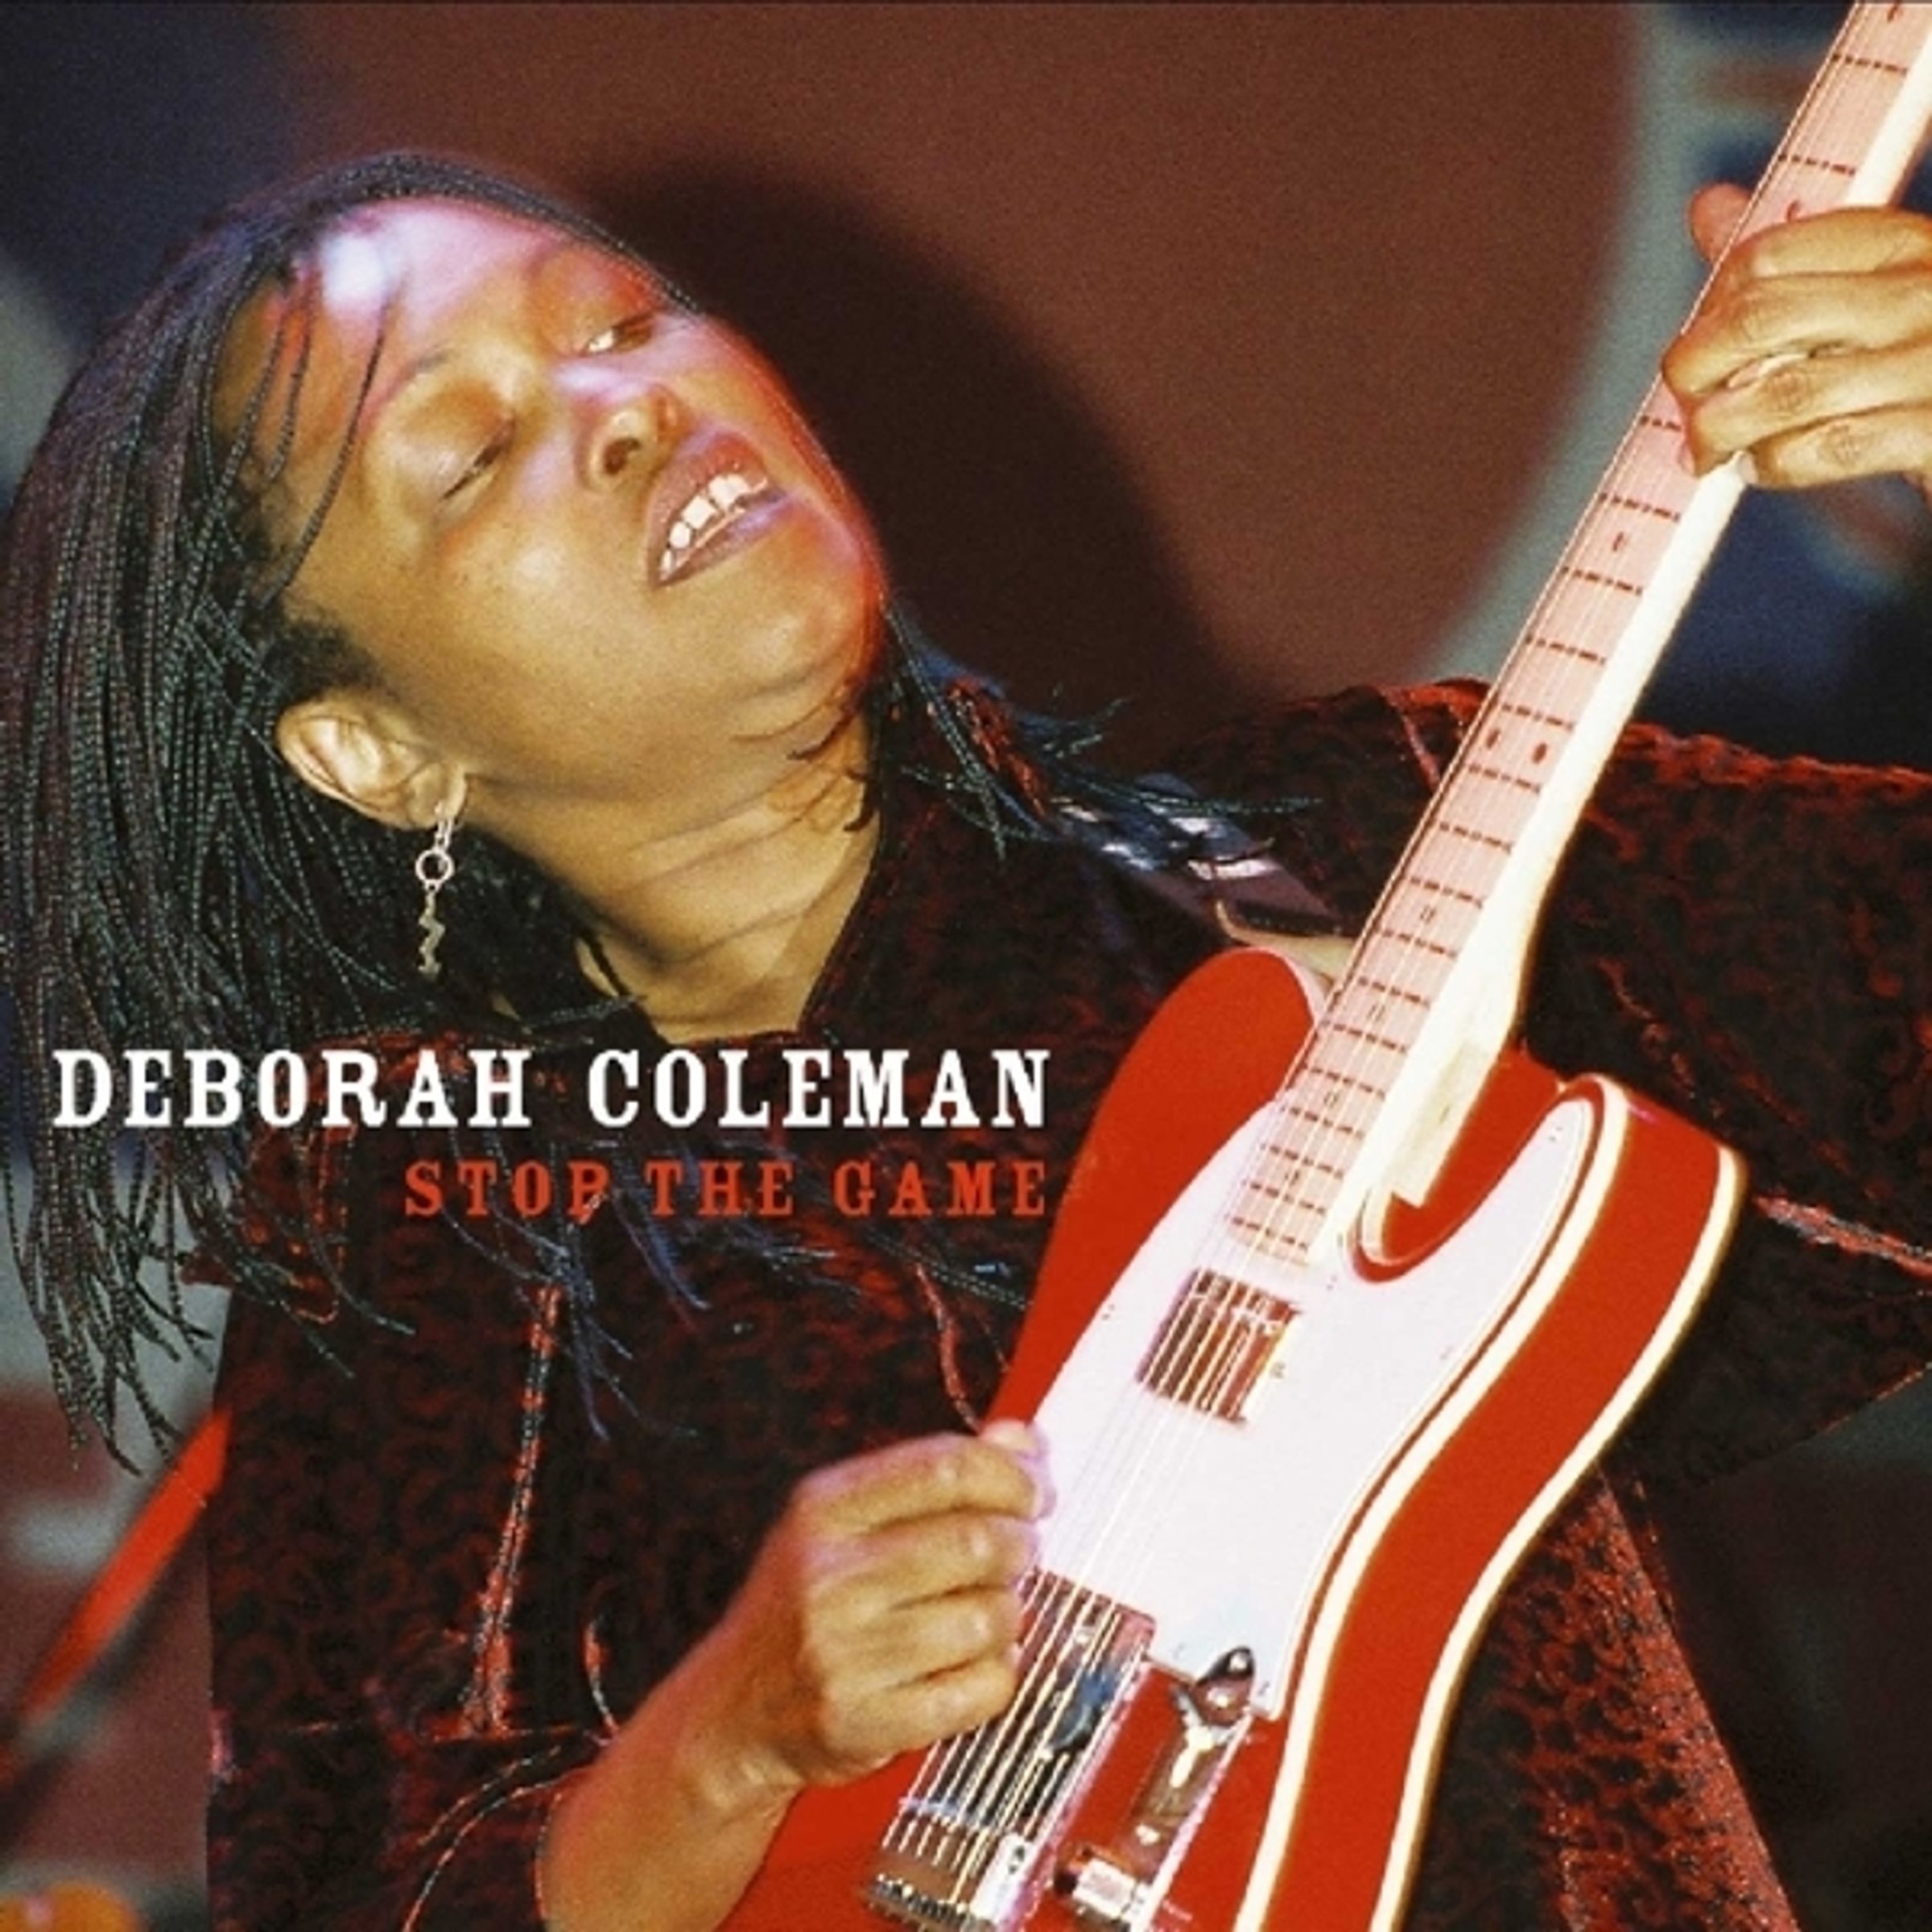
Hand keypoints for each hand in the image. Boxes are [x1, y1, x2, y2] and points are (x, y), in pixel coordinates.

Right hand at [693, 1420, 1048, 1801]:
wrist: (733, 1712)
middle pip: (976, 1541)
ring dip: (1010, 1613)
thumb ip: (935, 1475)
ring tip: (988, 1612)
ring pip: (988, 1618)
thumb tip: (1025, 1440)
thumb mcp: (848, 1520)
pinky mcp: (865, 1723)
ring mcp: (842, 1655)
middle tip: (1020, 1554)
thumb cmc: (809, 1601)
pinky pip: (981, 1690)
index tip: (1038, 1490)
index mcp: (823, 1508)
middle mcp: (826, 1576)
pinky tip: (975, 1664)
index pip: (945, 1468)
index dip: (1013, 1475)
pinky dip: (998, 1674)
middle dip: (1021, 1545)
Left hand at [1663, 182, 1931, 500]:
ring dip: (1722, 427)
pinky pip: (1826, 448)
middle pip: (1763, 318)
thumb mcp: (1870, 292)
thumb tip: (1709, 207)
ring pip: (1786, 391)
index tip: (1695, 342)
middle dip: (1694, 367)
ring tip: (1707, 447)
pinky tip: (1758, 465)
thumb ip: (1788, 260)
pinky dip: (1773, 463)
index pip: (1768, 253)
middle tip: (1684, 399)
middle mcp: (1924, 294)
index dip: (1707, 304)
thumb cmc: (1916, 358)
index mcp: (1902, 246)